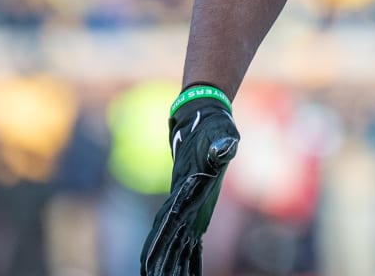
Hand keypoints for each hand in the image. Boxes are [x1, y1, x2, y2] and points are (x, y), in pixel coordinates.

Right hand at [139, 92, 239, 275]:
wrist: (200, 115)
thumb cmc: (213, 124)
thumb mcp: (222, 132)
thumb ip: (222, 144)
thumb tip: (225, 150)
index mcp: (186, 188)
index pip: (169, 222)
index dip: (160, 244)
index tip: (150, 265)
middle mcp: (182, 199)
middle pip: (167, 237)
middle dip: (160, 261)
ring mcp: (187, 203)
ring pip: (176, 240)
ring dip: (172, 262)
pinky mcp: (195, 205)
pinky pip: (189, 235)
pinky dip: (186, 254)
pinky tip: (186, 271)